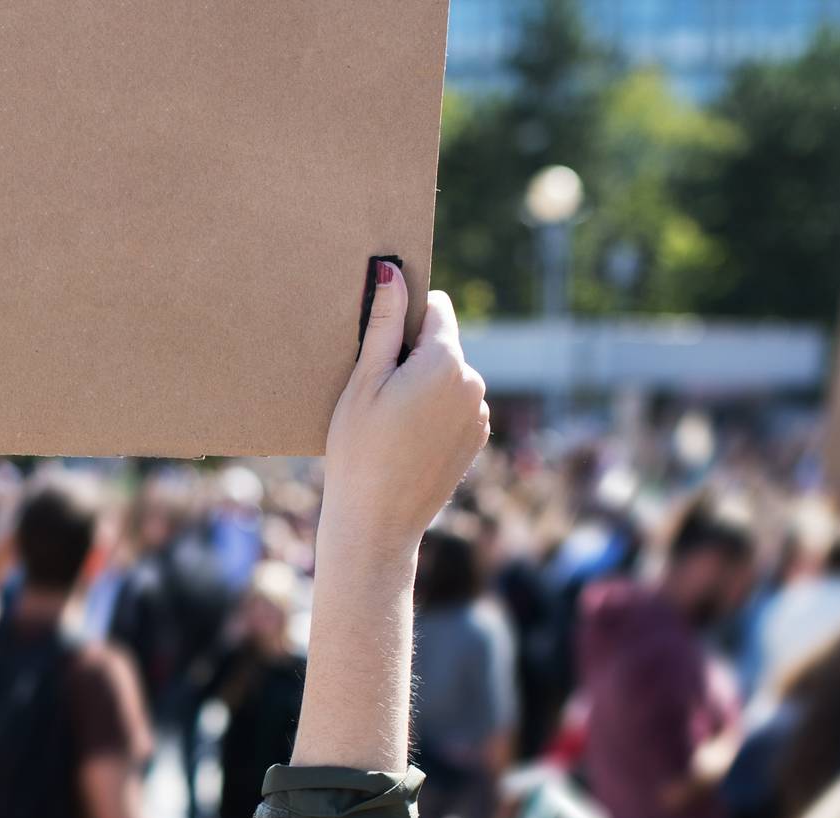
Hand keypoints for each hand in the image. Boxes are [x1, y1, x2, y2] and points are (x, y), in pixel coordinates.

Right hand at [321, 269, 488, 556]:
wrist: (378, 522)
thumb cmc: (359, 450)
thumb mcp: (363, 382)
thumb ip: (382, 324)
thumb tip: (392, 273)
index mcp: (446, 361)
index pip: (436, 307)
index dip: (405, 317)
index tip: (381, 343)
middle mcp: (474, 382)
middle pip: (442, 344)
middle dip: (413, 354)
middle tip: (376, 392)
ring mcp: (479, 413)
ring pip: (449, 377)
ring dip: (424, 384)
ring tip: (390, 421)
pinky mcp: (477, 439)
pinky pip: (456, 406)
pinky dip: (434, 412)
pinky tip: (406, 439)